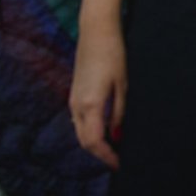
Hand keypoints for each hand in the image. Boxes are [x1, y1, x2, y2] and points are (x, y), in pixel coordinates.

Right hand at [68, 22, 126, 168]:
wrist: (95, 32)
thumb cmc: (113, 54)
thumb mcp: (122, 84)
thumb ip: (118, 112)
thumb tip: (117, 135)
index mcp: (90, 104)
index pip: (94, 141)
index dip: (106, 155)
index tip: (118, 163)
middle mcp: (76, 105)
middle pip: (84, 140)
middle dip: (99, 153)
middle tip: (117, 159)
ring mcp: (72, 99)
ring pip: (79, 131)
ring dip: (93, 143)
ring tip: (112, 147)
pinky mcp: (74, 94)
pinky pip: (78, 121)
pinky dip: (89, 131)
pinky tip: (103, 130)